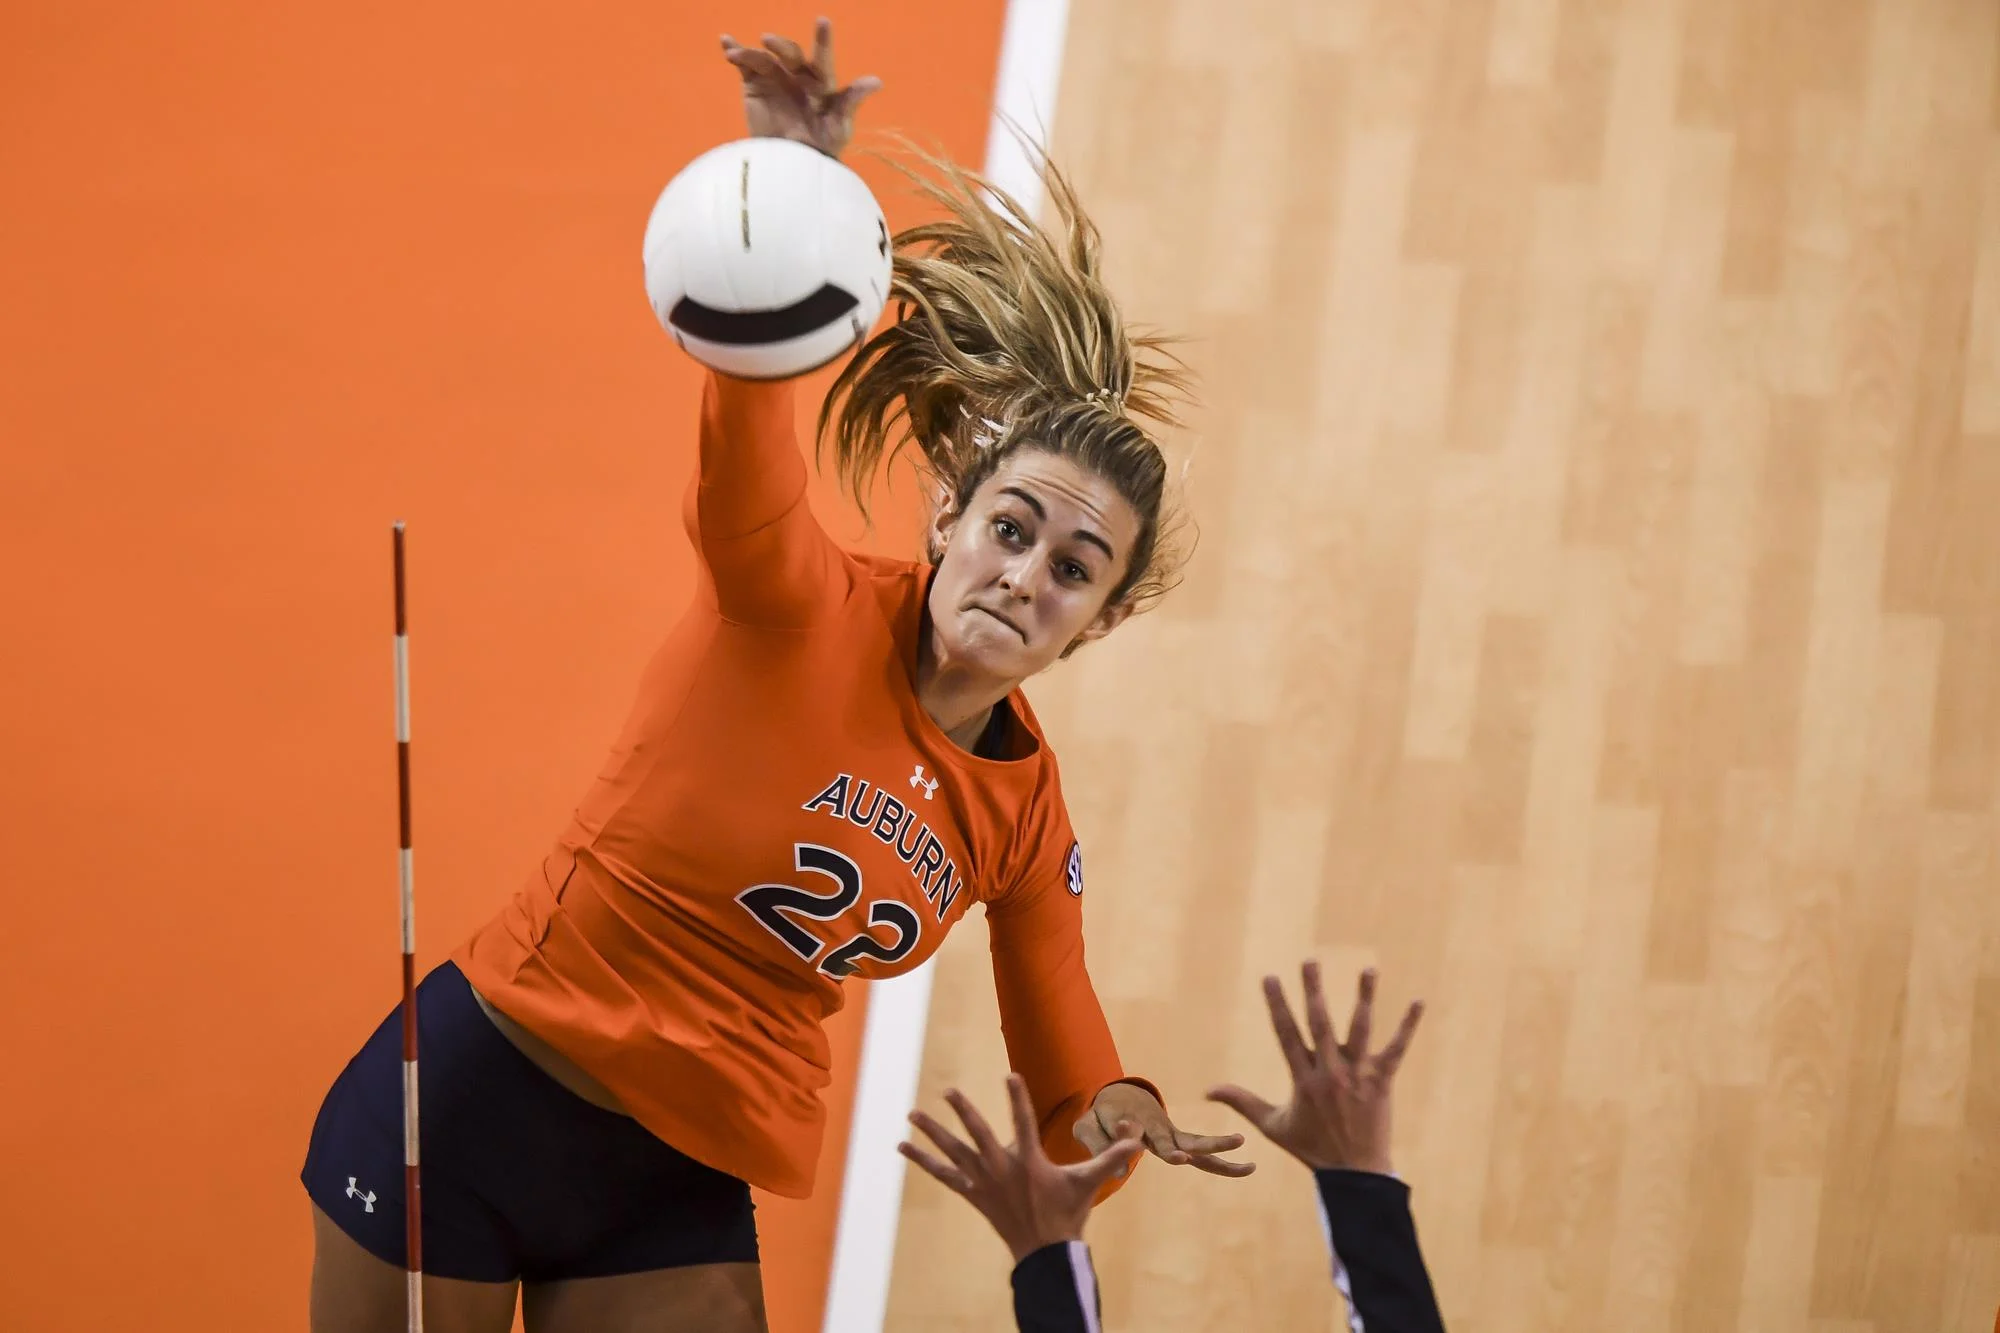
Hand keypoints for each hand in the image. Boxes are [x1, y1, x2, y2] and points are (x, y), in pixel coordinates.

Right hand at [719, 16, 881, 158]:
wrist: (793, 164)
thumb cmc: (822, 146)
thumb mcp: (840, 125)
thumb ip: (853, 100)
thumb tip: (877, 81)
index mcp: (821, 81)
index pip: (823, 56)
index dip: (823, 40)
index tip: (823, 21)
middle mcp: (798, 75)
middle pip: (790, 52)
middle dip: (780, 44)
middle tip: (768, 40)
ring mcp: (776, 78)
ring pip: (764, 57)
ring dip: (750, 52)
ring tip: (736, 54)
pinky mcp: (755, 86)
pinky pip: (745, 65)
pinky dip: (735, 51)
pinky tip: (726, 42)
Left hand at [901, 1074, 1142, 1263]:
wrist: (1045, 1253)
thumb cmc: (1068, 1215)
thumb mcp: (1091, 1183)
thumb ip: (1113, 1156)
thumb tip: (1137, 1135)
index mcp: (1030, 1162)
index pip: (1023, 1122)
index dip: (1017, 1098)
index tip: (1009, 1075)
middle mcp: (1002, 1169)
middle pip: (978, 1135)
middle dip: (963, 1112)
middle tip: (947, 1091)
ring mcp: (984, 1183)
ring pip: (953, 1152)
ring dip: (932, 1133)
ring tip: (911, 1115)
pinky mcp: (973, 1194)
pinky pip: (944, 1174)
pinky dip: (924, 1161)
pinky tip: (904, 1148)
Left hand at [1076, 1081, 1253, 1177]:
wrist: (1116, 1095)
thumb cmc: (1100, 1113)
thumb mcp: (1090, 1126)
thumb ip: (1102, 1144)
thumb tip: (1120, 1173)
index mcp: (1144, 1127)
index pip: (1161, 1143)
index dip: (1169, 1151)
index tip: (1180, 1159)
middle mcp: (1164, 1131)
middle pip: (1192, 1141)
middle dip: (1215, 1144)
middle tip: (1239, 1141)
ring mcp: (1172, 1135)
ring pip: (1201, 1147)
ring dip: (1225, 1155)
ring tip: (1252, 1167)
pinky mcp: (1176, 1140)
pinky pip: (1199, 1150)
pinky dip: (1219, 1159)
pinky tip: (1242, 1168)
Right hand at [1206, 962, 1423, 1175]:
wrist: (1354, 1172)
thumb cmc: (1312, 1148)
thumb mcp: (1272, 1125)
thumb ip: (1241, 1102)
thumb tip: (1207, 1090)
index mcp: (1302, 1080)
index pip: (1286, 1034)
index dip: (1277, 1004)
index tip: (1270, 977)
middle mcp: (1329, 1073)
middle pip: (1320, 1023)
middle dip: (1314, 990)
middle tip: (1310, 961)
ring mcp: (1357, 1076)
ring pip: (1360, 1029)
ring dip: (1364, 997)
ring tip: (1367, 969)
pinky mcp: (1382, 1081)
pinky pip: (1396, 1049)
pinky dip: (1408, 1025)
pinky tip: (1418, 1001)